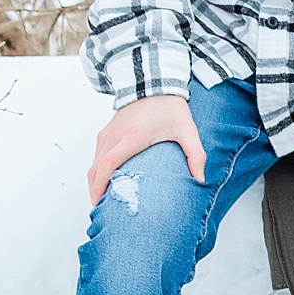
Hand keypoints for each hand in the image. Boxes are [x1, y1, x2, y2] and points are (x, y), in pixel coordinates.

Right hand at [88, 95, 204, 204]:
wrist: (154, 84)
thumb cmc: (170, 107)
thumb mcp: (187, 130)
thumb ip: (195, 154)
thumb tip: (200, 178)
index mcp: (132, 136)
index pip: (108, 163)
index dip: (101, 185)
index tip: (101, 202)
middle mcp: (114, 136)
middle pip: (95, 169)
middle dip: (95, 191)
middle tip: (102, 209)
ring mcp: (107, 134)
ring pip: (93, 164)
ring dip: (95, 183)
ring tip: (104, 200)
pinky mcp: (105, 133)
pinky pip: (96, 156)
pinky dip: (97, 172)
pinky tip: (105, 182)